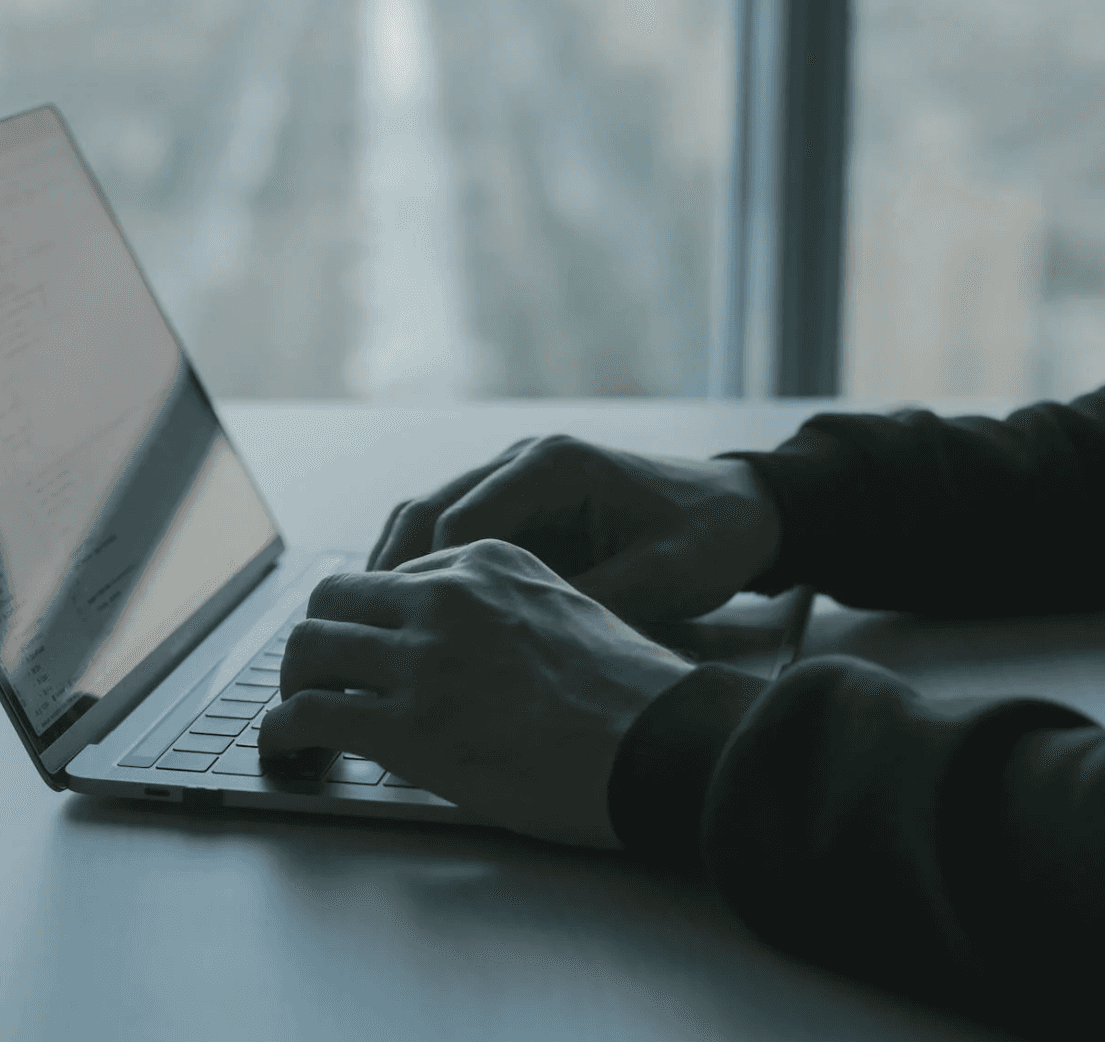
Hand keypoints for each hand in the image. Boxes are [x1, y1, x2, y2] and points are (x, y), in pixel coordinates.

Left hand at [260, 540, 692, 847]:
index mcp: (488, 560)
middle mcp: (446, 596)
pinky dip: (281, 730)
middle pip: (335, 598)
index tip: (363, 649)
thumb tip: (468, 646)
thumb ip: (506, 611)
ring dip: (292, 683)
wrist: (662, 746)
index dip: (369, 620)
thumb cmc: (634, 696)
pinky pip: (309, 712)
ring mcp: (423, 658)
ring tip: (294, 714)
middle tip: (315, 677)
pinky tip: (283, 746)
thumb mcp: (570, 610)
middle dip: (317, 640)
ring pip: (308, 648)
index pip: (392, 575)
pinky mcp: (408, 724)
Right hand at [367, 435, 781, 622]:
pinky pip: (454, 530)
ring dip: (398, 567)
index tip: (401, 631)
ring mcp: (517, 478)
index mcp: (556, 464)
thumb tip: (524, 645)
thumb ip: (594, 600)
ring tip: (370, 627)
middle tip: (360, 632)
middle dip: (391, 570)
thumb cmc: (710, 538)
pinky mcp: (520, 503)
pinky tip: (411, 614)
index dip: (426, 576)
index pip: (464, 516)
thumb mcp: (665, 577)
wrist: (744, 511)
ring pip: (429, 515)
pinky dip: (426, 568)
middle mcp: (525, 460)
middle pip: (429, 508)